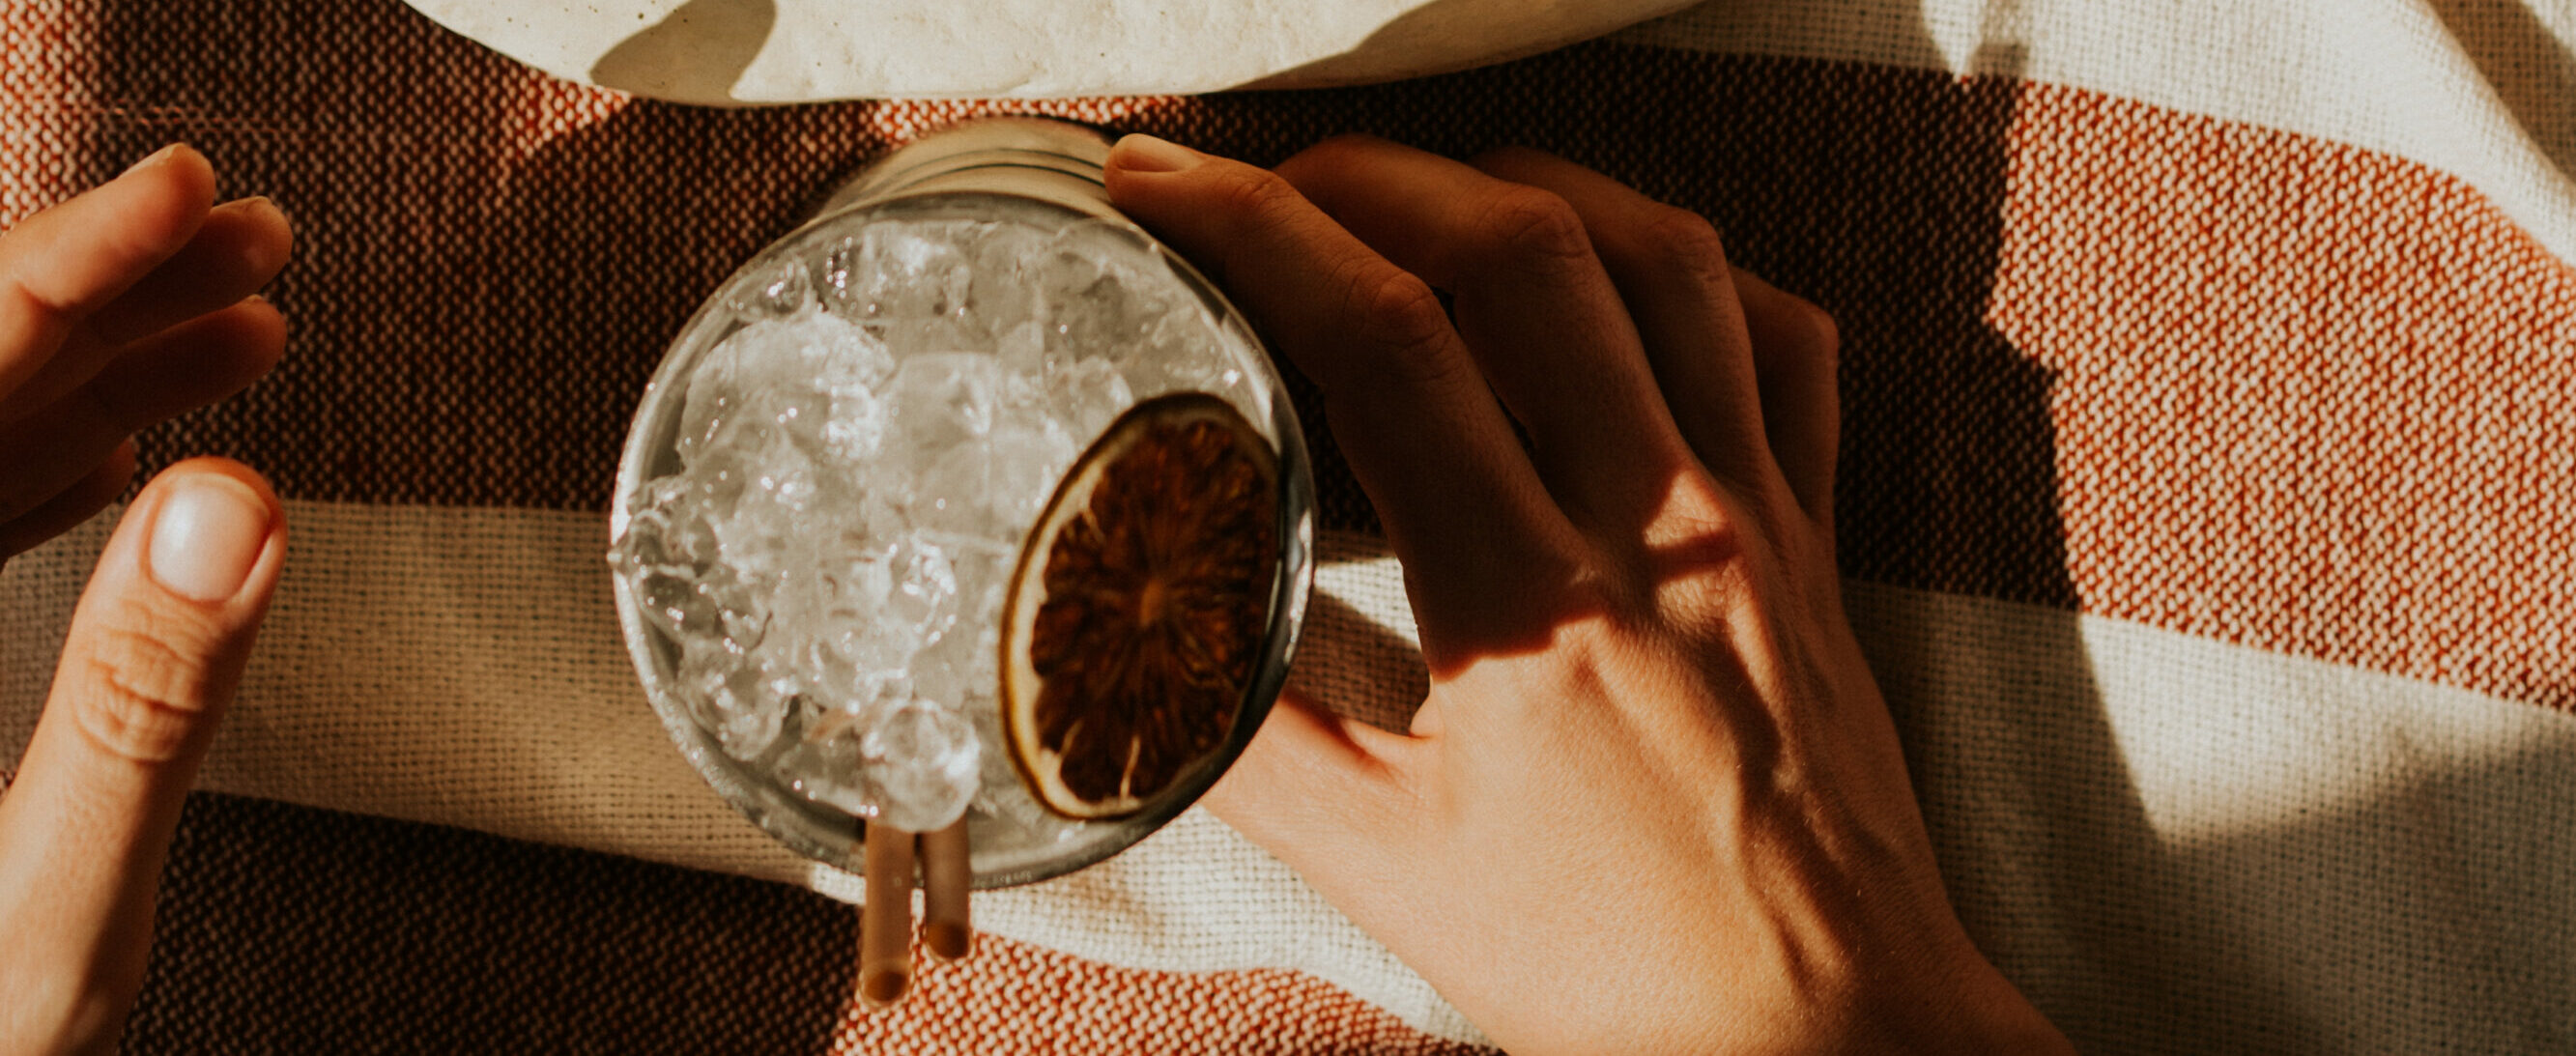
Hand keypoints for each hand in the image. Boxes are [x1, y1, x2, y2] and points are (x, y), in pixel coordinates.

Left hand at [0, 145, 290, 1055]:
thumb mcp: (46, 920)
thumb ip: (138, 707)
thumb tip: (233, 517)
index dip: (74, 267)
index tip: (182, 197)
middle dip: (110, 290)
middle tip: (242, 235)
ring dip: (104, 370)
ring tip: (240, 321)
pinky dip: (54, 469)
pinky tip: (139, 455)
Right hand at [1106, 135, 2068, 1054]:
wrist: (1821, 1027)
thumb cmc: (1613, 965)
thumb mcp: (1385, 868)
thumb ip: (1243, 742)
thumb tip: (1114, 647)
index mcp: (1529, 603)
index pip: (1380, 343)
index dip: (1254, 233)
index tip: (1166, 188)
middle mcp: (1658, 522)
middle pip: (1520, 252)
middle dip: (1374, 177)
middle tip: (1274, 185)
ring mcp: (1754, 511)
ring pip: (1662, 260)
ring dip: (1531, 189)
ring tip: (1427, 193)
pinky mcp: (1815, 532)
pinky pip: (1786, 342)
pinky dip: (1700, 274)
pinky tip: (1623, 281)